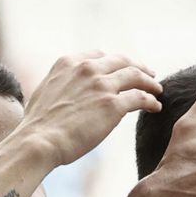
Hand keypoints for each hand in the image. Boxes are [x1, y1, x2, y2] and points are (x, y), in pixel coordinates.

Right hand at [19, 52, 163, 167]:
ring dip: (149, 82)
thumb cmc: (37, 127)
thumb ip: (61, 86)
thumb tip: (67, 95)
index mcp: (68, 63)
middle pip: (121, 61)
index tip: (122, 68)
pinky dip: (151, 100)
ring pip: (135, 76)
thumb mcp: (45, 92)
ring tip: (157, 90)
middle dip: (138, 66)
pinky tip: (155, 107)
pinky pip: (140, 98)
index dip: (114, 61)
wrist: (39, 141)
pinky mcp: (113, 105)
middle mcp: (87, 68)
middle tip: (149, 74)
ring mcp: (101, 85)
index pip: (99, 55)